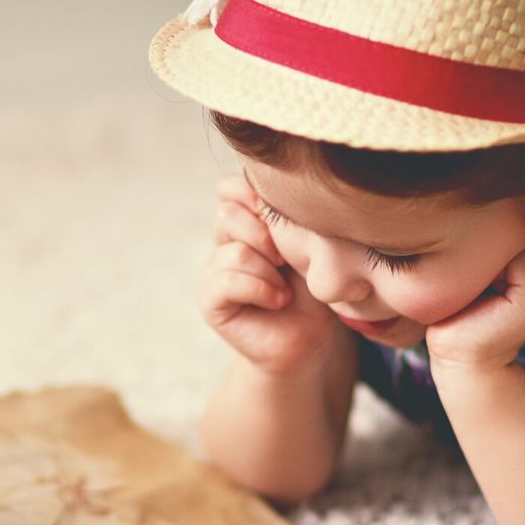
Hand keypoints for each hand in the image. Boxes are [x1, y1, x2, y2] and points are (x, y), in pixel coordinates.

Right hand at [198, 173, 340, 374]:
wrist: (312, 336)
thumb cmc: (314, 287)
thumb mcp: (306, 243)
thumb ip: (285, 216)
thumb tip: (272, 196)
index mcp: (245, 220)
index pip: (229, 188)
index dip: (253, 195)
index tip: (285, 216)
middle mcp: (224, 241)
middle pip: (228, 215)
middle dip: (265, 236)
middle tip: (287, 259)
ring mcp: (214, 270)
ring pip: (234, 252)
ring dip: (268, 271)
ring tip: (286, 288)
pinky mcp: (210, 299)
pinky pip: (227, 281)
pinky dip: (260, 289)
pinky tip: (279, 300)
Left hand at [425, 222, 524, 372]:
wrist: (461, 359)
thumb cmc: (467, 308)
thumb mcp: (494, 267)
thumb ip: (514, 240)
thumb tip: (513, 194)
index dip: (512, 226)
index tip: (484, 249)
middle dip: (504, 235)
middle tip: (477, 269)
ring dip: (496, 249)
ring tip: (479, 281)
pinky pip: (519, 259)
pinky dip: (491, 266)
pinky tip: (477, 288)